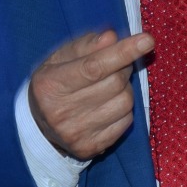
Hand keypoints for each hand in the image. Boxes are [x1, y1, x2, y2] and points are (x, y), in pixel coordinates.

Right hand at [27, 29, 151, 160]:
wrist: (39, 125)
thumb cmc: (55, 82)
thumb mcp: (61, 57)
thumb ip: (87, 44)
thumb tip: (111, 37)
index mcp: (51, 84)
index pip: (94, 67)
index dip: (123, 52)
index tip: (147, 40)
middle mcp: (60, 111)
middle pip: (115, 83)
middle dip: (123, 68)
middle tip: (116, 65)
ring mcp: (75, 133)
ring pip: (125, 103)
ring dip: (125, 90)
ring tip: (110, 87)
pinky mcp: (90, 148)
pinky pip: (126, 122)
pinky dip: (124, 110)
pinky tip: (108, 107)